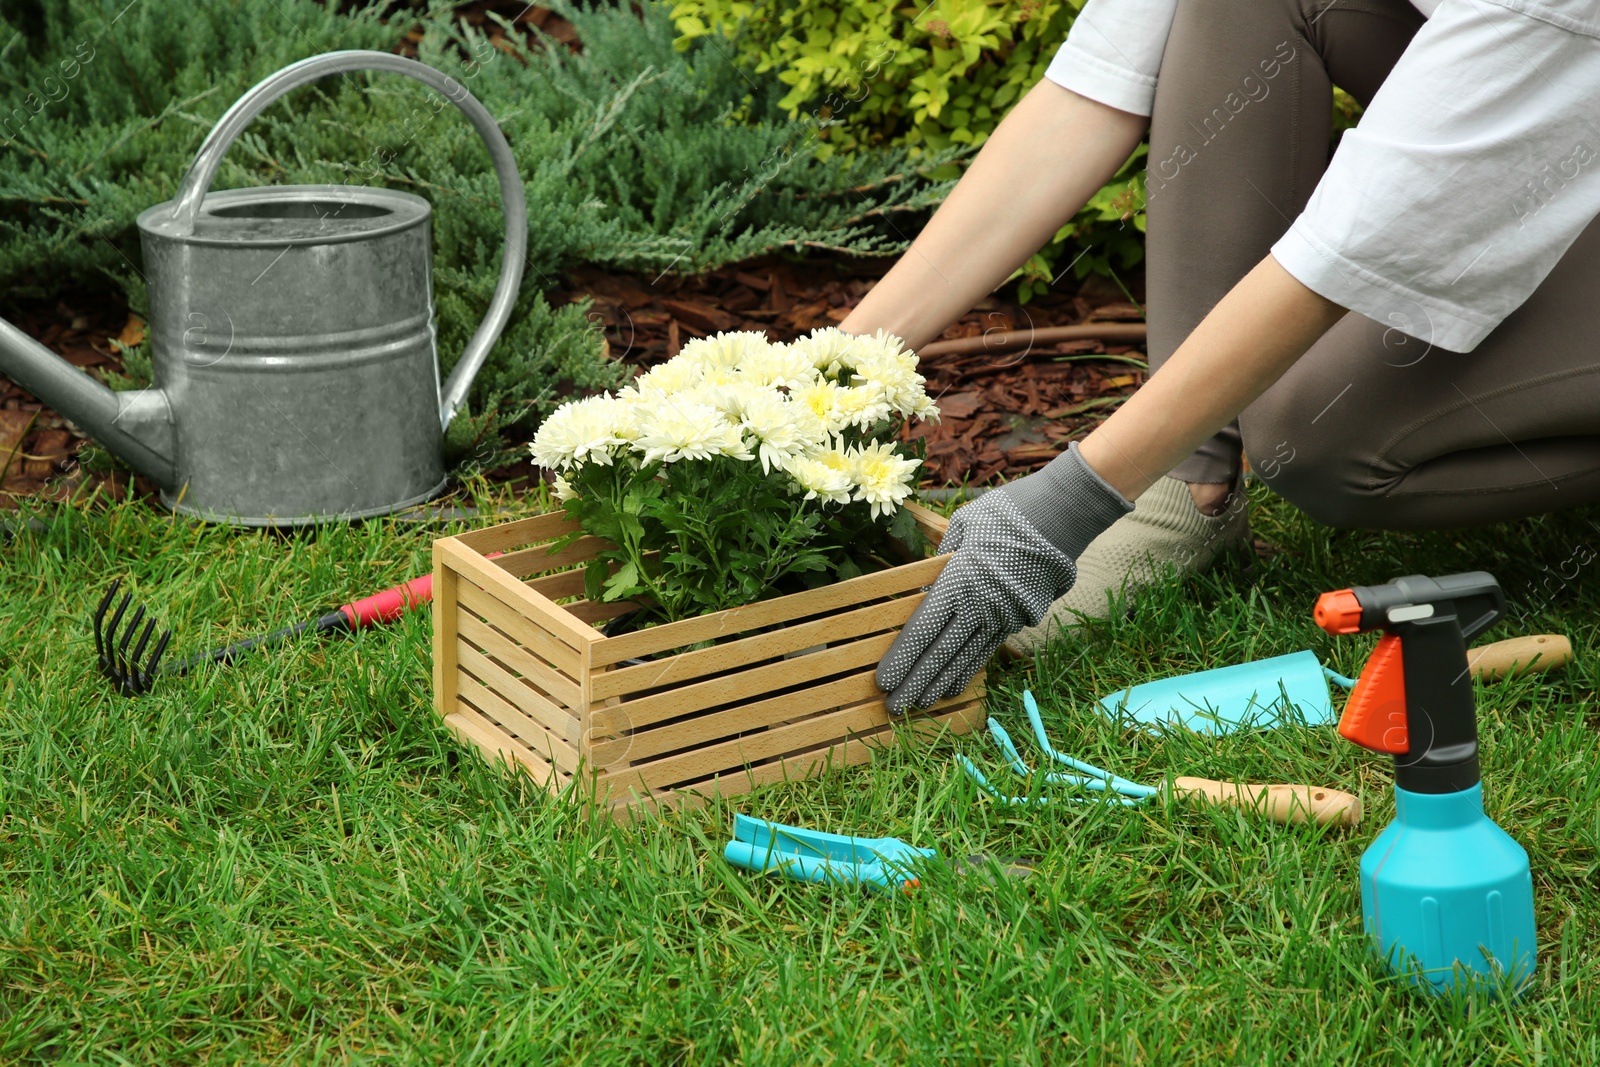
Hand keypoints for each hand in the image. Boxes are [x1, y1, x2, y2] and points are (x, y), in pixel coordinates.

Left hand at [876, 490, 1076, 713]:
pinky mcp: (1018, 620)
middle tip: (894, 707)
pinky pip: (986, 651)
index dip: (903, 658)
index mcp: (960, 581)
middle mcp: (981, 606)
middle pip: (941, 653)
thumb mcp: (963, 527)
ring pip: (965, 658)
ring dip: (939, 684)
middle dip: (915, 682)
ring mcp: (1002, 616)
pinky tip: (951, 687)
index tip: (884, 680)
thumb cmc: (1005, 515)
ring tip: (918, 704)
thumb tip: (922, 593)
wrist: (1062, 516)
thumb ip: (940, 563)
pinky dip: (966, 671)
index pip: (924, 629)